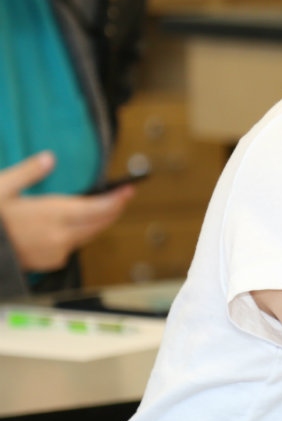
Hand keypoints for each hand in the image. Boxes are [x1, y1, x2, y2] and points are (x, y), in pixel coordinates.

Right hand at [0, 152, 133, 271]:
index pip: (98, 208)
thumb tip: (49, 158)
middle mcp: (60, 236)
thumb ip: (28, 172)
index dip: (117, 199)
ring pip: (87, 235)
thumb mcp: (1, 187)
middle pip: (99, 223)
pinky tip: (72, 226)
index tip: (129, 190)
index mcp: (52, 215)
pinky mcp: (50, 262)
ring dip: (97, 222)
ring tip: (103, 208)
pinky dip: (78, 234)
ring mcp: (56, 251)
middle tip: (121, 196)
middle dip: (112, 209)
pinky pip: (73, 246)